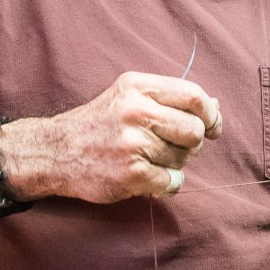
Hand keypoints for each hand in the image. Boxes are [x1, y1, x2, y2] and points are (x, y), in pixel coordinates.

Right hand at [0, 72, 222, 202]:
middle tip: (176, 147)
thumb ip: (171, 99)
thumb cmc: (101, 123)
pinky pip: (172, 181)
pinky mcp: (130, 172)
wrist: (54, 152)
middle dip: (192, 144)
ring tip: (148, 159)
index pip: (195, 96)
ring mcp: (132, 143)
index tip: (211, 128)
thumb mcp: (130, 96)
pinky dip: (167, 184)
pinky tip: (149, 177)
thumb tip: (215, 106)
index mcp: (139, 86)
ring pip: (183, 158)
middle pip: (194, 130)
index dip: (211, 115)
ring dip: (174, 164)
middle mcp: (135, 110)